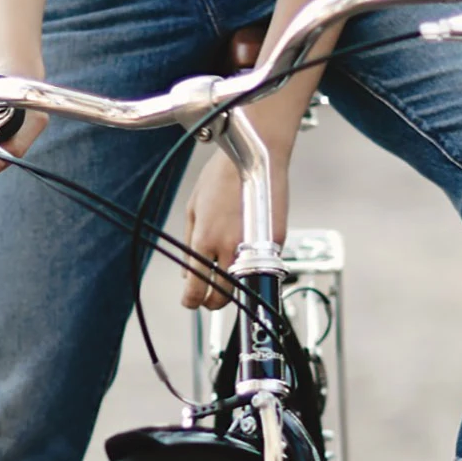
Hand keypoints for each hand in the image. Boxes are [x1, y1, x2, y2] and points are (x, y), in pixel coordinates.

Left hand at [180, 143, 289, 309]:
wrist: (255, 158)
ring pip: (242, 288)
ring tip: (228, 274)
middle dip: (212, 302)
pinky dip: (253, 265)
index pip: (196, 289)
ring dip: (233, 288)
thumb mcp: (193, 207)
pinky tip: (247, 250)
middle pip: (221, 299)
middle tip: (209, 295)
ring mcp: (254, 248)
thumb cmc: (222, 176)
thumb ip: (188, 243)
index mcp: (205, 240)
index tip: (190, 301)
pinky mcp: (275, 244)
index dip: (191, 301)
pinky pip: (261, 266)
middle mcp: (229, 249)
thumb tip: (186, 273)